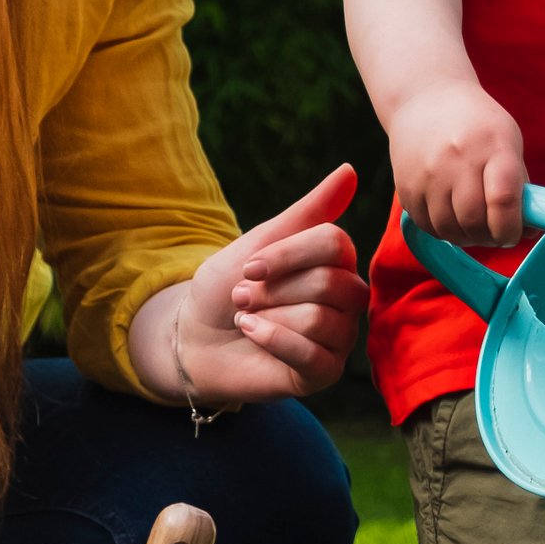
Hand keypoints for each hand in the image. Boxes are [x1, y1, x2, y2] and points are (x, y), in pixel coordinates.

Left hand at [144, 166, 366, 403]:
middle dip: (273, 289)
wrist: (194, 337)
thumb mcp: (260, 243)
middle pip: (329, 282)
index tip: (250, 265)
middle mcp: (347, 299)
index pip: (335, 244)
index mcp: (336, 263)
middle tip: (243, 296)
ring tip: (246, 318)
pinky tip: (251, 334)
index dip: (288, 254)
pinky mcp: (324, 373)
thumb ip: (307, 211)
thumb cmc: (227, 286)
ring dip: (268, 316)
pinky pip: (313, 355)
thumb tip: (350, 169)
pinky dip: (271, 340)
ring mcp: (339, 338)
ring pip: (319, 319)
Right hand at [388, 79, 530, 244]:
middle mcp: (457, 159)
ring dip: (467, 238)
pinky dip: (444, 230)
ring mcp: (427, 175)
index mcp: (492, 145)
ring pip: (449, 229)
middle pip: (473, 221)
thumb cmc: (477, 124)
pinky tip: (452, 216)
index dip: (511, 228)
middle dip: (490, 237)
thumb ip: (519, 186)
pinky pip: (428, 226)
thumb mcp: (507, 142)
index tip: (514, 233)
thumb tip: (528, 230)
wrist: (425, 99)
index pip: (503, 199)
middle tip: (495, 232)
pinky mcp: (406, 187)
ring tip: (474, 225)